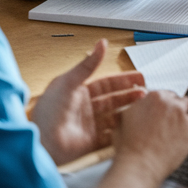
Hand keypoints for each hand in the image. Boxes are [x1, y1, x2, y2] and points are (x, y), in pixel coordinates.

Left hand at [31, 40, 145, 164]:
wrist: (41, 143)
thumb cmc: (47, 112)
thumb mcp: (68, 82)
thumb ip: (87, 65)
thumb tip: (101, 43)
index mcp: (78, 91)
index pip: (106, 83)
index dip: (123, 79)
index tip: (139, 77)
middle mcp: (85, 108)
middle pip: (113, 99)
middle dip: (130, 95)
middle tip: (146, 92)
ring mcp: (88, 125)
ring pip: (114, 116)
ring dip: (128, 112)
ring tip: (143, 108)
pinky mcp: (91, 142)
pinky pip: (111, 136)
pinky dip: (122, 132)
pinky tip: (132, 127)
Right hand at [111, 90, 187, 179]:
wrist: (139, 165)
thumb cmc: (129, 148)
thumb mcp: (124, 119)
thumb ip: (136, 108)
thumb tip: (140, 105)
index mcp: (152, 97)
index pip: (163, 94)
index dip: (161, 105)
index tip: (160, 112)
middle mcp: (168, 103)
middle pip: (176, 99)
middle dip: (172, 109)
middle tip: (166, 122)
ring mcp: (181, 115)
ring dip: (183, 113)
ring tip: (177, 125)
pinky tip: (187, 129)